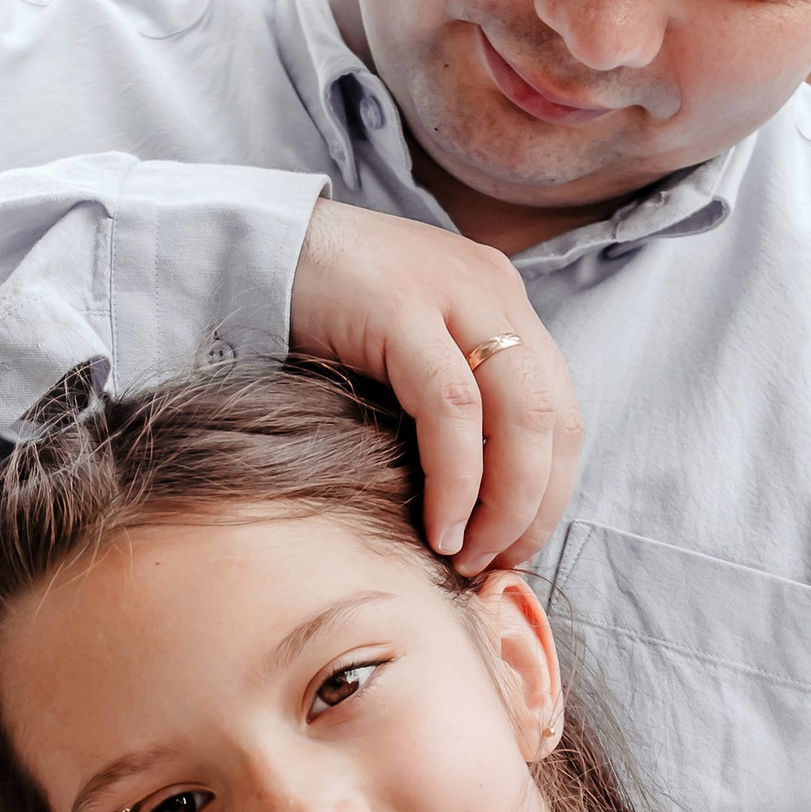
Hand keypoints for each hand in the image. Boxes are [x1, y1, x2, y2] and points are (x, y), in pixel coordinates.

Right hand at [288, 200, 582, 574]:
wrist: (248, 247)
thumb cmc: (320, 316)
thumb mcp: (407, 349)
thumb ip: (451, 395)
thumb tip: (477, 498)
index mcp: (501, 300)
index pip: (562, 408)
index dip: (552, 489)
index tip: (517, 545)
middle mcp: (492, 291)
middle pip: (555, 417)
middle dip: (536, 506)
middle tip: (499, 563)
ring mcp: (452, 292)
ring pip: (520, 415)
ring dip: (503, 504)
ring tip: (469, 555)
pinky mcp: (403, 307)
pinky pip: (452, 409)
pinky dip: (456, 478)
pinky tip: (440, 524)